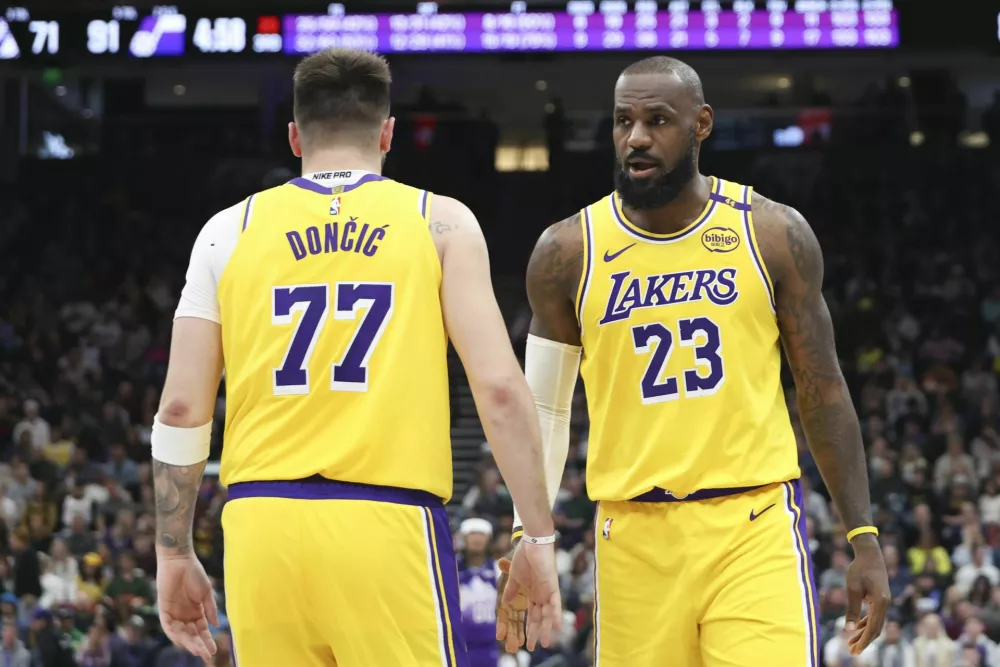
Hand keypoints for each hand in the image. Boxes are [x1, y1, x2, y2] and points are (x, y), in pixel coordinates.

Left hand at [157, 554, 218, 659]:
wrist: (179, 560)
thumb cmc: (194, 573)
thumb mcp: (205, 593)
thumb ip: (210, 609)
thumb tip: (217, 625)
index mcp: (196, 612)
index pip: (202, 631)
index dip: (207, 641)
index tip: (214, 650)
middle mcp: (185, 616)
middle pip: (192, 635)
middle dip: (199, 645)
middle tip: (206, 655)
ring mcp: (174, 613)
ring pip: (181, 633)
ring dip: (188, 642)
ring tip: (197, 649)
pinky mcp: (164, 609)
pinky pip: (168, 626)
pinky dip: (174, 634)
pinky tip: (182, 640)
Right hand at [499, 540, 561, 650]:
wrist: (533, 541)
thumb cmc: (524, 556)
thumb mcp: (514, 577)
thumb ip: (511, 590)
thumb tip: (505, 603)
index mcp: (532, 593)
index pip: (531, 614)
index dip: (528, 627)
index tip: (525, 641)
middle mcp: (542, 594)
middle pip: (539, 618)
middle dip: (536, 632)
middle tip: (534, 648)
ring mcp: (548, 591)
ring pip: (548, 614)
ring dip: (547, 629)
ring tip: (546, 643)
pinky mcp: (552, 585)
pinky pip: (556, 603)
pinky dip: (556, 615)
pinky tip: (557, 627)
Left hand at [845, 535, 890, 655]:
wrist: (870, 554)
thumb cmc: (859, 569)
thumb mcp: (852, 589)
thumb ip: (852, 609)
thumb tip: (849, 629)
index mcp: (880, 603)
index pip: (873, 628)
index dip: (864, 641)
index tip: (855, 651)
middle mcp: (885, 605)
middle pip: (876, 629)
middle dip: (864, 641)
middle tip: (852, 652)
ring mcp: (884, 602)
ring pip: (875, 623)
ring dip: (864, 633)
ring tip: (851, 643)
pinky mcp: (880, 599)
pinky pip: (874, 616)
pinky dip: (865, 624)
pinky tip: (856, 629)